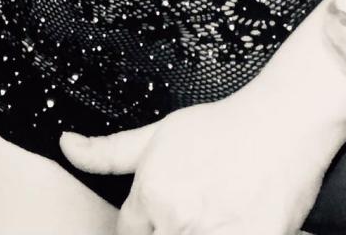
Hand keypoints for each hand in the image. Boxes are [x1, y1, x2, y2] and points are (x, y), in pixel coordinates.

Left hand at [59, 81, 345, 234]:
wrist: (281, 123)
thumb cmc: (221, 126)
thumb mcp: (157, 134)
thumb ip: (108, 152)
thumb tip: (64, 144)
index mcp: (151, 194)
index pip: (128, 233)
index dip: (144, 223)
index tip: (165, 211)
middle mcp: (177, 219)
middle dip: (171, 228)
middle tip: (197, 202)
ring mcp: (213, 234)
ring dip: (197, 232)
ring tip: (214, 206)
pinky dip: (227, 233)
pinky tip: (232, 217)